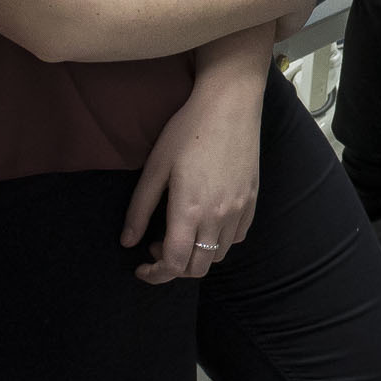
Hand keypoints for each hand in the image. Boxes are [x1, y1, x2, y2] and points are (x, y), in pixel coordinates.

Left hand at [126, 72, 265, 283]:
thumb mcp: (155, 167)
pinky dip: (218, 242)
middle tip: (156, 245)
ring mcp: (239, 210)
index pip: (174, 264)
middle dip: (173, 267)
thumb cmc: (187, 130)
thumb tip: (128, 242)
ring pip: (218, 256)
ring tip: (180, 231)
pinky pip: (236, 238)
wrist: (230, 106)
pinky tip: (205, 221)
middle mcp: (218, 217)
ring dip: (195, 255)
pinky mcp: (252, 201)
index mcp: (190, 211)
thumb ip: (140, 208)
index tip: (141, 268)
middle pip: (197, 268)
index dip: (155, 275)